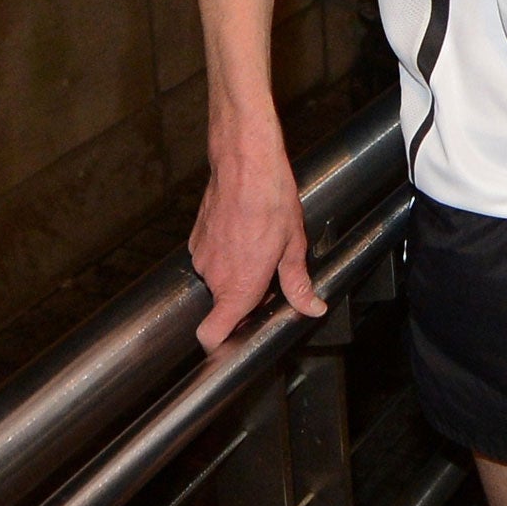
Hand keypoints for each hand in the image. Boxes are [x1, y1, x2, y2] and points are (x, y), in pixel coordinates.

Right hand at [188, 132, 325, 349]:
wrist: (244, 161)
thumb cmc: (269, 198)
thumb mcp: (293, 244)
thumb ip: (297, 283)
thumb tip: (311, 307)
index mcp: (240, 285)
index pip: (211, 335)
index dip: (222, 344)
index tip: (239, 338)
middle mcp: (215, 276)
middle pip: (225, 306)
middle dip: (247, 296)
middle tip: (270, 272)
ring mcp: (202, 257)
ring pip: (219, 280)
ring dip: (237, 272)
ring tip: (258, 245)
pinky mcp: (196, 239)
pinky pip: (211, 258)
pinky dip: (226, 253)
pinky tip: (244, 232)